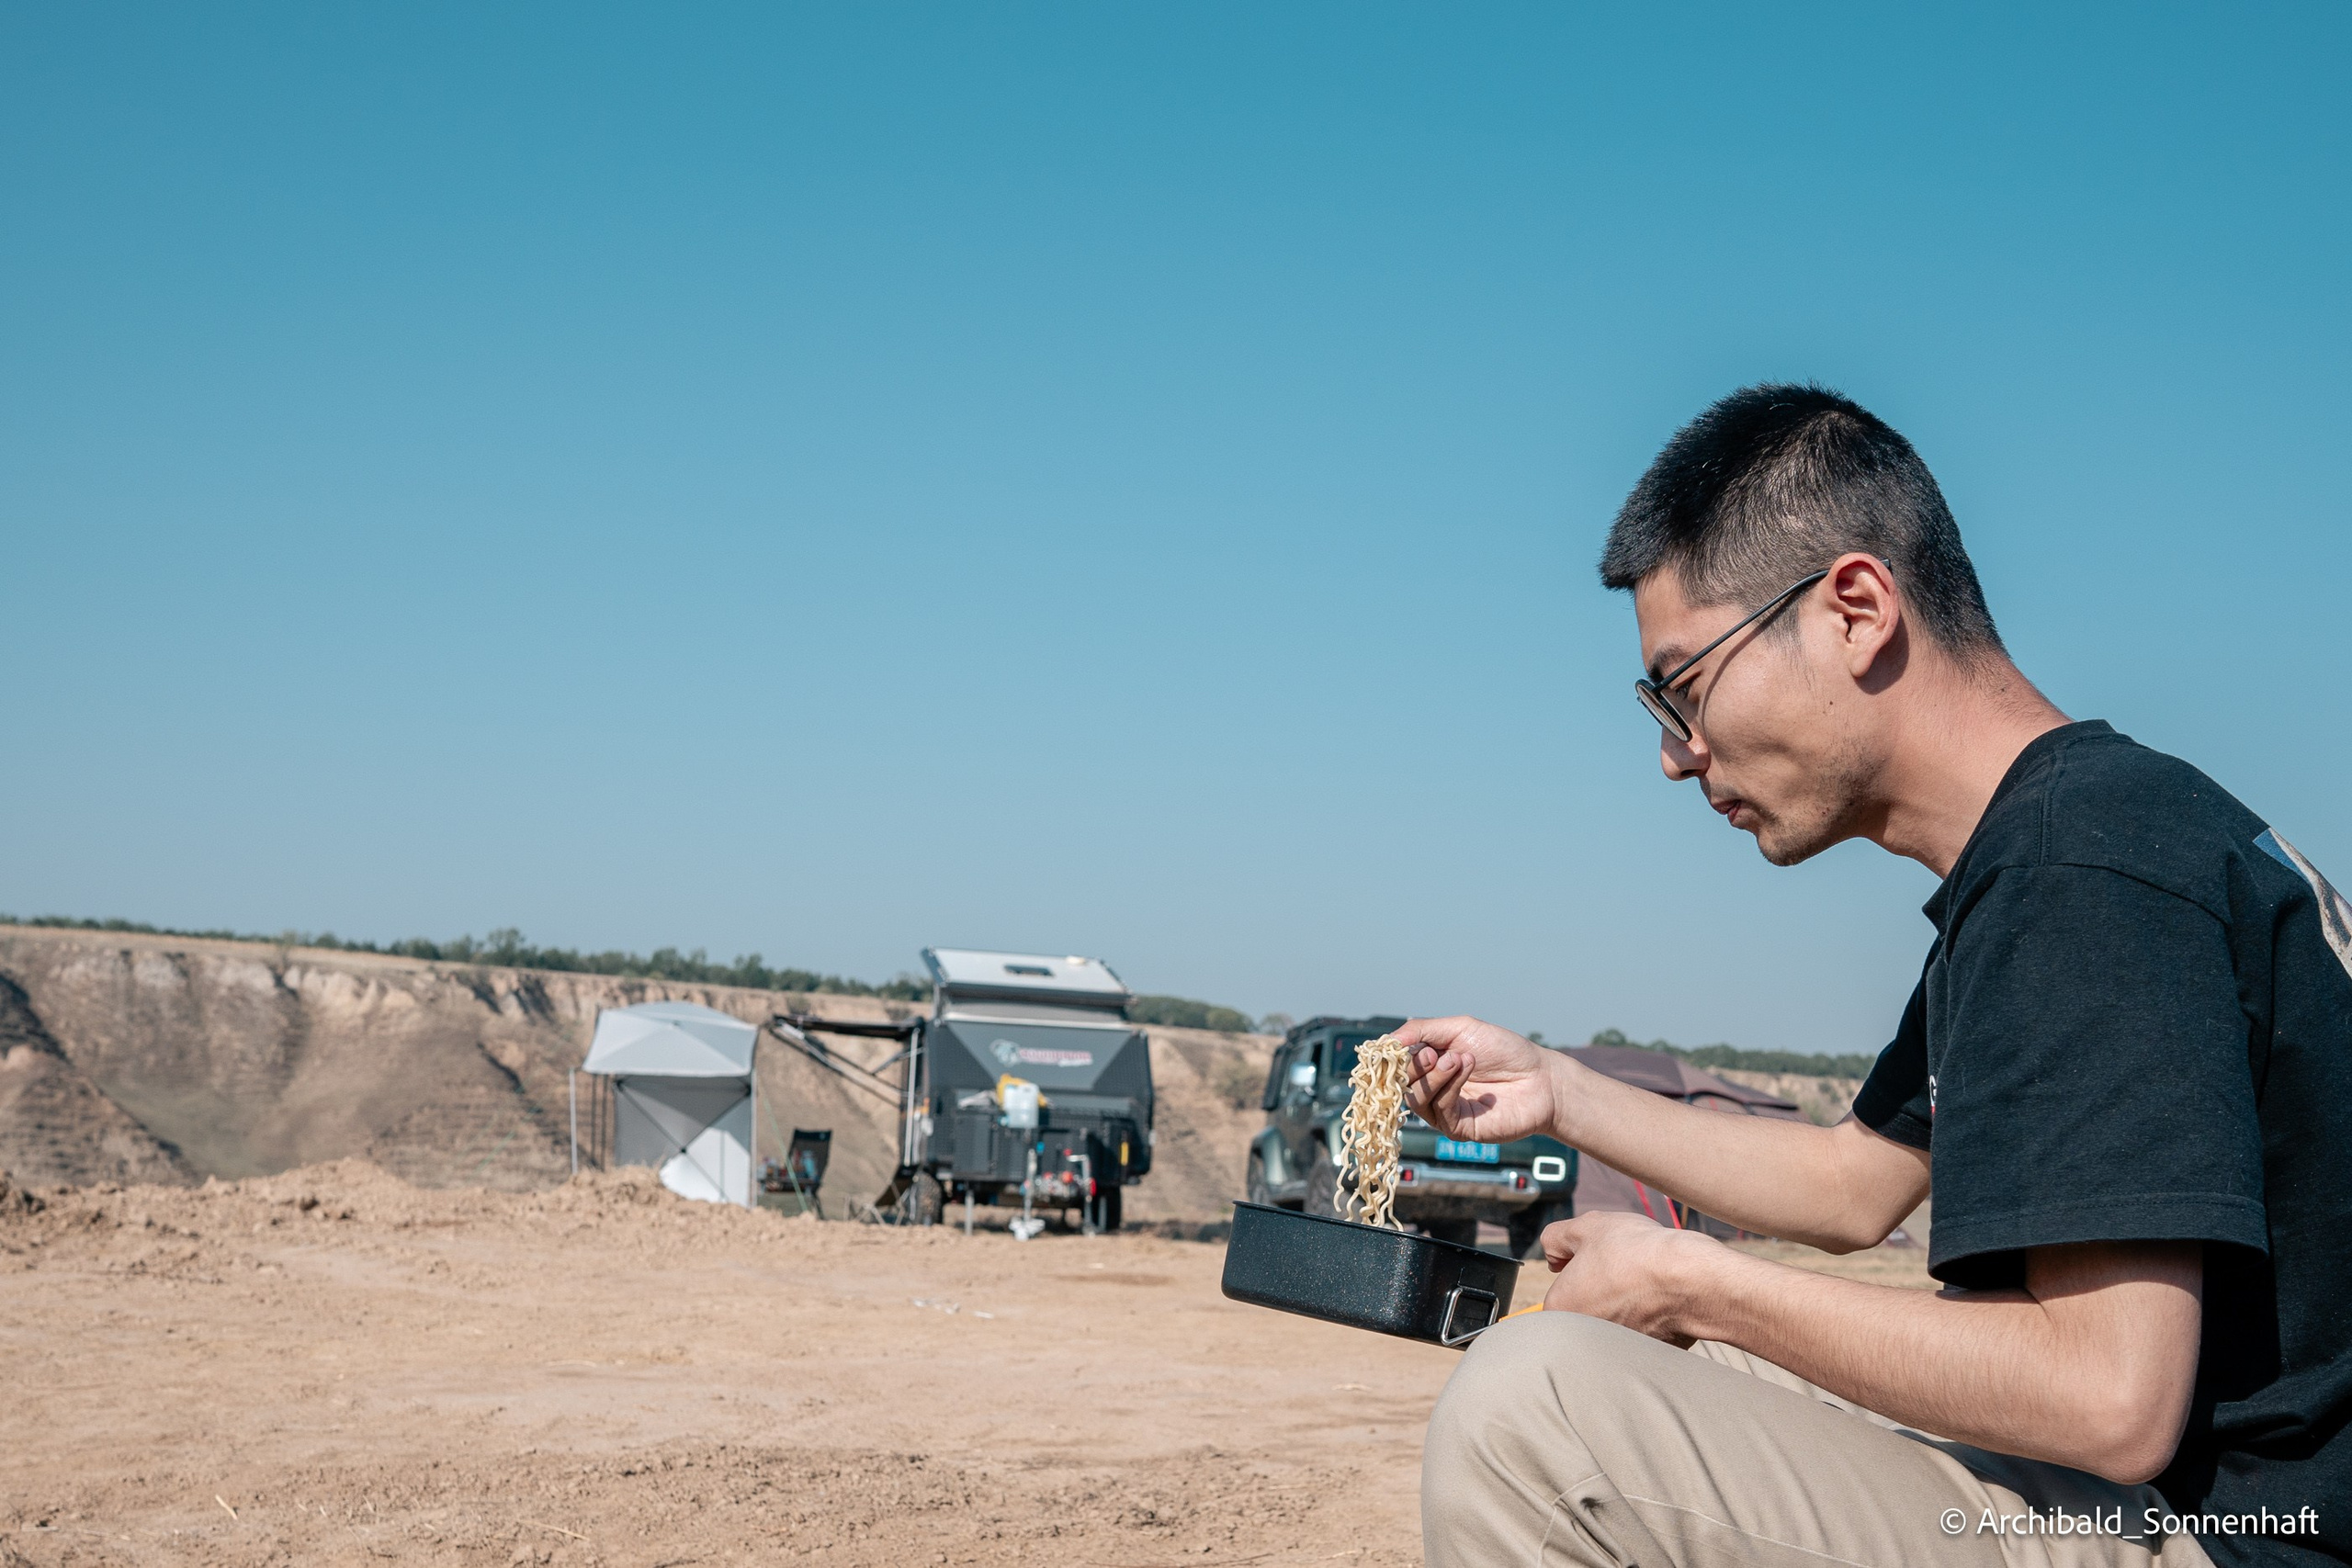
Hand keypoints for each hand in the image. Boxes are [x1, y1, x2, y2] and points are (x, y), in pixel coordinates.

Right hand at [1398, 1016, 1562, 1145]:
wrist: (1542, 1078)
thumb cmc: (1505, 1051)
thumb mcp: (1461, 1028)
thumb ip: (1423, 1030)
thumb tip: (1387, 1040)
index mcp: (1430, 1066)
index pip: (1397, 1064)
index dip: (1394, 1055)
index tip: (1400, 1044)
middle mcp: (1433, 1090)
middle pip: (1402, 1083)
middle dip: (1414, 1066)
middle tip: (1433, 1052)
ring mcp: (1444, 1111)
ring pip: (1416, 1099)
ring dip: (1433, 1075)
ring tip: (1459, 1058)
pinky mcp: (1458, 1129)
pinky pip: (1439, 1110)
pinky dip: (1448, 1086)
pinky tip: (1466, 1067)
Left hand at [1537, 1210, 1722, 1345]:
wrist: (1692, 1281)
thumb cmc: (1637, 1253)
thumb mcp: (1586, 1227)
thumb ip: (1556, 1237)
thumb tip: (1551, 1249)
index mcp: (1560, 1309)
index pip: (1560, 1289)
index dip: (1578, 1267)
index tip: (1600, 1258)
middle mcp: (1581, 1338)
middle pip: (1586, 1308)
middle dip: (1602, 1288)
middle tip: (1624, 1270)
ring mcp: (1614, 1352)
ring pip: (1615, 1320)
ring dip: (1626, 1303)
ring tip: (1644, 1284)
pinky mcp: (1645, 1359)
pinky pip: (1642, 1334)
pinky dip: (1649, 1319)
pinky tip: (1661, 1301)